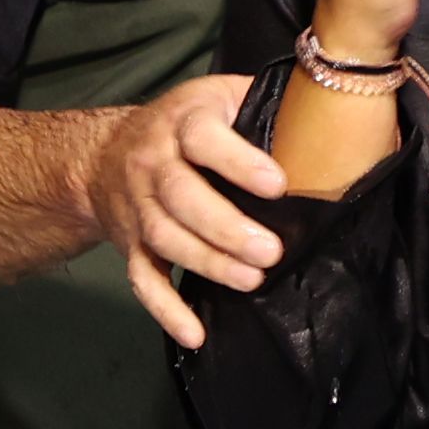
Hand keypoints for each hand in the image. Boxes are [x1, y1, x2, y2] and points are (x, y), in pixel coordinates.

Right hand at [83, 72, 287, 346]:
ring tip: (252, 279)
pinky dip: (166, 309)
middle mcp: (153, 163)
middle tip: (271, 250)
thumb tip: (326, 114)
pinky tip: (195, 332)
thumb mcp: (218, 95)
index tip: (278, 185)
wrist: (101, 154)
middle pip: (181, 196)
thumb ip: (262, 102)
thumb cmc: (183, 123)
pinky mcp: (129, 244)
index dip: (238, 162)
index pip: (203, 138)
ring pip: (165, 238)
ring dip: (208, 263)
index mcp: (182, 121)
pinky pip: (142, 279)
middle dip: (226, 227)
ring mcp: (137, 206)